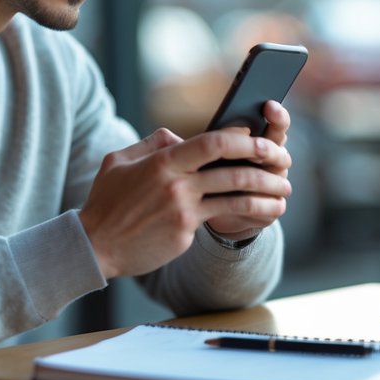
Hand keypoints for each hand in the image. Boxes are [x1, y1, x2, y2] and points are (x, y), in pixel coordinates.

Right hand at [79, 122, 291, 278]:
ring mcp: (182, 209)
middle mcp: (176, 183)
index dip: (240, 136)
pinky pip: (225, 216)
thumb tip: (179, 137)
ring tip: (284, 191)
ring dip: (267, 191)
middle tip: (283, 160)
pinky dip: (252, 213)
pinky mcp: (185, 231)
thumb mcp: (120, 161)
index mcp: (163, 161)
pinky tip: (268, 212)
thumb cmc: (106, 201)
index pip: (212, 142)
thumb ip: (152, 144)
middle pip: (232, 167)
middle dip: (264, 161)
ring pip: (236, 194)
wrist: (95, 245)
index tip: (257, 134)